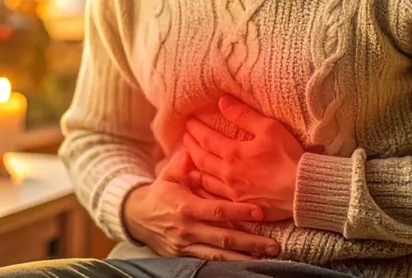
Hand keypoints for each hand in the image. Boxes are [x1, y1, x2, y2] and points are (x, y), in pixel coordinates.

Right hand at [123, 149, 281, 260]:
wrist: (137, 218)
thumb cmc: (160, 193)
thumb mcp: (169, 175)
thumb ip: (186, 163)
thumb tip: (198, 145)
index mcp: (185, 207)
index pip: (217, 210)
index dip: (239, 211)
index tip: (260, 211)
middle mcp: (187, 229)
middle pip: (223, 238)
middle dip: (250, 241)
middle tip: (274, 244)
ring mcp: (186, 246)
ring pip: (219, 255)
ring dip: (244, 257)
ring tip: (267, 256)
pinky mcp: (184, 257)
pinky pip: (209, 263)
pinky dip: (229, 264)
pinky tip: (247, 263)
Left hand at [184, 95, 305, 221]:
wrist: (301, 190)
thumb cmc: (288, 157)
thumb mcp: (269, 128)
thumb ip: (243, 115)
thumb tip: (222, 101)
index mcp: (232, 153)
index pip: (206, 138)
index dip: (196, 129)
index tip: (189, 122)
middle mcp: (227, 173)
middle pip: (201, 158)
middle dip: (190, 146)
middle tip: (184, 138)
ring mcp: (232, 191)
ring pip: (204, 179)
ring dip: (194, 167)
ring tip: (188, 160)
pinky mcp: (239, 205)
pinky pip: (214, 197)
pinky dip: (203, 189)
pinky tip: (202, 187)